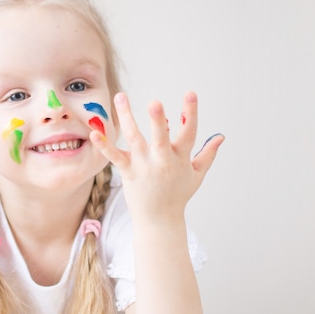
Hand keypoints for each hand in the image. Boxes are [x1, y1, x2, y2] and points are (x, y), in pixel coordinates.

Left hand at [91, 91, 222, 223]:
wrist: (159, 220)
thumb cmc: (178, 195)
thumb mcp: (197, 175)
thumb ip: (207, 154)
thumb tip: (220, 136)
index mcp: (180, 158)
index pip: (188, 132)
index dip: (190, 113)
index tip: (191, 93)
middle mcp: (162, 161)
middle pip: (160, 138)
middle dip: (157, 121)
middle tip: (155, 103)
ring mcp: (144, 166)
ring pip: (134, 138)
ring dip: (127, 117)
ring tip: (120, 96)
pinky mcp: (128, 172)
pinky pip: (115, 157)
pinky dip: (104, 146)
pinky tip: (94, 133)